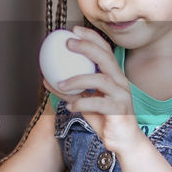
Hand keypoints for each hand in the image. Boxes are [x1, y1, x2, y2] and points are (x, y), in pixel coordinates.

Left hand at [47, 27, 142, 154]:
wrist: (123, 142)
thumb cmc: (105, 119)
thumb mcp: (85, 103)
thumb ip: (71, 91)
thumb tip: (48, 80)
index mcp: (114, 76)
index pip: (105, 51)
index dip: (91, 38)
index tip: (74, 30)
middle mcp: (120, 82)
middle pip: (106, 58)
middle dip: (87, 47)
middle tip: (68, 43)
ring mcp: (122, 95)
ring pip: (101, 80)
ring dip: (78, 79)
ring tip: (60, 83)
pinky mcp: (120, 110)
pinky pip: (99, 103)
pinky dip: (82, 103)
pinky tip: (70, 106)